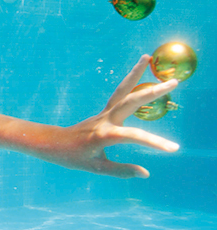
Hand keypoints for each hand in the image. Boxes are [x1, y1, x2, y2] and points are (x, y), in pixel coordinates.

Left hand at [57, 55, 178, 177]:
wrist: (54, 143)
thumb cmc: (73, 157)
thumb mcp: (96, 168)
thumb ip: (121, 170)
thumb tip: (145, 173)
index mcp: (104, 135)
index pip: (134, 136)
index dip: (154, 142)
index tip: (173, 148)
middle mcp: (106, 120)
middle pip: (131, 101)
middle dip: (153, 92)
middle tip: (175, 83)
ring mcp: (105, 113)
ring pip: (122, 90)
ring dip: (135, 73)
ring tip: (147, 57)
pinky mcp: (104, 111)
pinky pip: (119, 94)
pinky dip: (130, 82)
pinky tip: (139, 70)